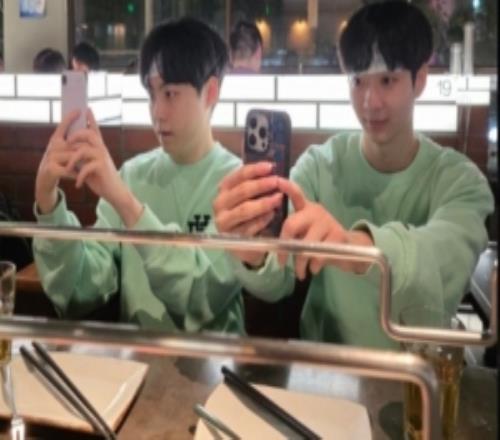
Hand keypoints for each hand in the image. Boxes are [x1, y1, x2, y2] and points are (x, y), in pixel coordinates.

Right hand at [35, 110, 80, 213]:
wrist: (46, 180)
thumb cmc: (59, 163)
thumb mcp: (65, 152)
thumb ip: (73, 142)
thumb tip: (87, 127)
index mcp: (56, 140)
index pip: (63, 126)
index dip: (70, 118)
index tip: (79, 109)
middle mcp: (52, 146)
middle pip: (73, 145)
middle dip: (84, 152)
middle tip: (93, 156)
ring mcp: (49, 157)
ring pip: (73, 158)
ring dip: (81, 165)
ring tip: (85, 170)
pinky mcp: (50, 169)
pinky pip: (69, 170)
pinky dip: (75, 174)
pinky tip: (78, 177)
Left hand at [65, 109, 142, 226]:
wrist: (115, 192)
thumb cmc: (102, 178)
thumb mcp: (91, 165)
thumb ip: (83, 156)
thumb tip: (71, 149)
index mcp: (100, 148)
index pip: (95, 130)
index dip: (91, 119)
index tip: (87, 108)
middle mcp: (102, 150)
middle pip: (87, 134)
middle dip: (75, 137)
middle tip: (66, 143)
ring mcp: (102, 157)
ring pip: (83, 149)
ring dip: (72, 160)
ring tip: (67, 169)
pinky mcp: (102, 167)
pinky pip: (86, 166)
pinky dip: (79, 176)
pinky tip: (77, 184)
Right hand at [213, 162, 282, 266]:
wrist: (245, 243)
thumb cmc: (250, 215)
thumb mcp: (251, 198)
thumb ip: (258, 185)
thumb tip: (273, 170)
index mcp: (224, 189)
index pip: (239, 175)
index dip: (255, 170)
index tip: (270, 167)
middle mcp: (220, 203)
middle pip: (241, 191)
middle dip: (261, 185)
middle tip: (277, 182)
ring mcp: (223, 221)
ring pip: (244, 210)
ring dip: (263, 203)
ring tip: (278, 199)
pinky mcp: (230, 237)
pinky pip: (248, 227)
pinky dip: (262, 220)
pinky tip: (272, 215)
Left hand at [278, 178, 372, 278]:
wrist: (350, 248)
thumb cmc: (320, 240)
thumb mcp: (305, 232)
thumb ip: (292, 233)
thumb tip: (273, 246)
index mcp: (305, 208)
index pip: (296, 194)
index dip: (287, 187)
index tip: (277, 180)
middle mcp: (315, 211)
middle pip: (291, 224)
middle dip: (283, 246)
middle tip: (281, 262)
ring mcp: (327, 222)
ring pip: (305, 245)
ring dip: (299, 263)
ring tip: (299, 273)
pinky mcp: (337, 235)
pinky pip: (318, 254)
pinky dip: (313, 266)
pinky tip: (313, 270)